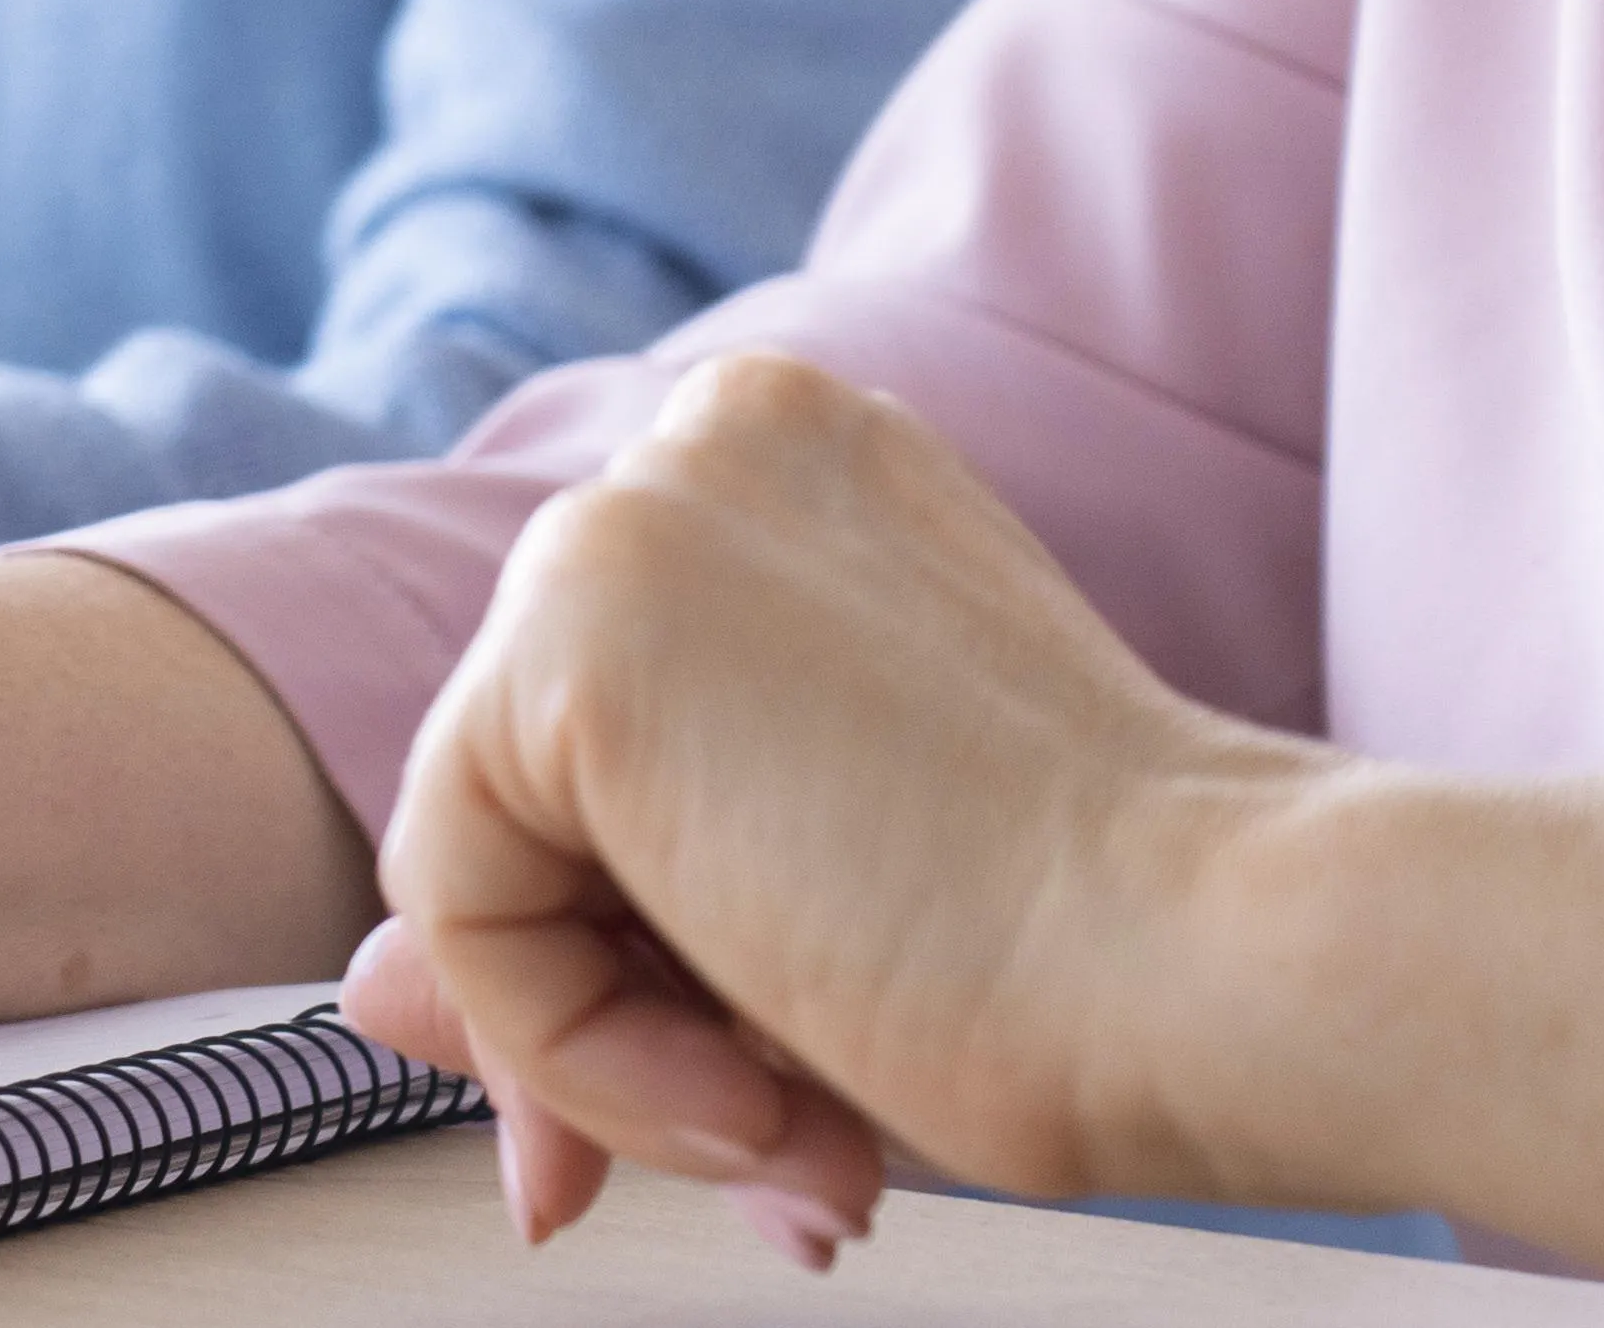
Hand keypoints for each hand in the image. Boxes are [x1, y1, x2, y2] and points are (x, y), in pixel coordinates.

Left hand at [342, 353, 1339, 1272]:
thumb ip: (581, 931)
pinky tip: (772, 1095)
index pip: (601, 745)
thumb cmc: (1097, 960)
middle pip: (526, 795)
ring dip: (622, 1060)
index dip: (636, 959)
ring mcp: (630, 520)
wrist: (1233, 967)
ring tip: (807, 1131)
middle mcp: (701, 449)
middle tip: (767, 1153)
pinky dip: (584, 1057)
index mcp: (792, 475)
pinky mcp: (573, 635)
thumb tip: (369, 990)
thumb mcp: (789, 932)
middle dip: (609, 1020)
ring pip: (483, 862)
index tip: (744, 1108)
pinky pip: (461, 909)